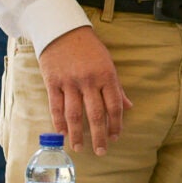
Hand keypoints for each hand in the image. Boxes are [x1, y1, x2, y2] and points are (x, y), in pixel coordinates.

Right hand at [38, 26, 131, 155]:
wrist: (62, 30)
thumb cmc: (89, 48)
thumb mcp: (108, 64)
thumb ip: (117, 88)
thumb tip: (129, 107)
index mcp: (107, 76)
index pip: (114, 106)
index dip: (116, 125)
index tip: (115, 138)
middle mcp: (89, 81)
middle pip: (96, 115)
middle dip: (99, 136)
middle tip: (101, 151)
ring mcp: (70, 82)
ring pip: (74, 114)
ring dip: (77, 134)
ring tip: (79, 148)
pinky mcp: (52, 82)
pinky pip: (56, 106)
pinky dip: (59, 122)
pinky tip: (62, 133)